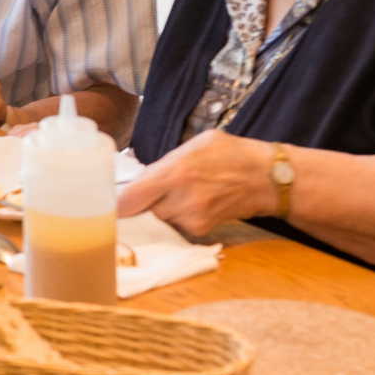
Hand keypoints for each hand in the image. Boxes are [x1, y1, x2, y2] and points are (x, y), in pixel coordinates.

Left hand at [116, 130, 274, 239]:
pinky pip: (177, 225)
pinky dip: (180, 216)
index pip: (130, 199)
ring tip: (185, 192)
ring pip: (159, 217)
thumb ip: (165, 163)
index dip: (116, 204)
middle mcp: (180, 199)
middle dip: (144, 201)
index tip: (106, 203)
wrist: (267, 179)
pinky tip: (197, 202)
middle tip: (158, 189)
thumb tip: (141, 179)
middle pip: (142, 210)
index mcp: (176, 172)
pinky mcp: (200, 230)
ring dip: (163, 208)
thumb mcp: (196, 145)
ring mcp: (191, 218)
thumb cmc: (231, 154)